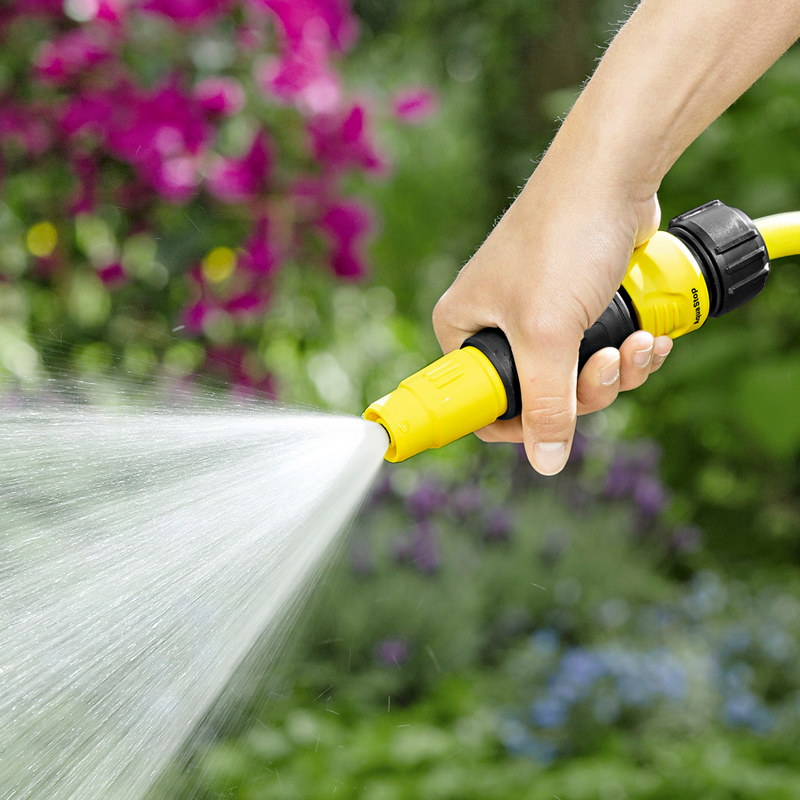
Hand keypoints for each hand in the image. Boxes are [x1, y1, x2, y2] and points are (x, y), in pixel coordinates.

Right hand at [432, 149, 671, 474]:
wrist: (614, 171)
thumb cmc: (562, 237)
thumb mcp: (547, 331)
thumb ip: (545, 403)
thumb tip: (545, 461)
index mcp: (463, 331)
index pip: (478, 404)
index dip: (515, 423)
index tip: (550, 427)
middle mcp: (496, 327)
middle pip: (537, 399)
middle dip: (585, 392)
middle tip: (609, 365)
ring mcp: (541, 318)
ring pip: (576, 380)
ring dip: (616, 373)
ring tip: (639, 344)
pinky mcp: (579, 309)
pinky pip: (601, 355)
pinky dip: (630, 355)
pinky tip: (650, 338)